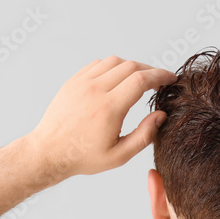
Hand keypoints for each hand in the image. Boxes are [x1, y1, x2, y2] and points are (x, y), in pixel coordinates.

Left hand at [25, 56, 176, 178]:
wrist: (48, 152)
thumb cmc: (84, 157)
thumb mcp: (119, 155)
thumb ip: (145, 135)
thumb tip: (161, 115)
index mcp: (109, 108)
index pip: (141, 80)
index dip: (160, 76)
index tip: (171, 79)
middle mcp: (95, 90)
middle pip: (130, 66)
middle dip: (150, 70)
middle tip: (159, 81)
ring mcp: (81, 83)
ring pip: (114, 61)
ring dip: (132, 67)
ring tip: (139, 80)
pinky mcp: (73, 81)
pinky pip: (97, 64)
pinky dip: (113, 67)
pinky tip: (118, 80)